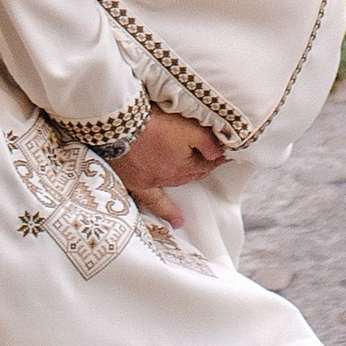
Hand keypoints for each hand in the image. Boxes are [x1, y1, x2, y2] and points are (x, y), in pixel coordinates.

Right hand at [106, 109, 225, 227]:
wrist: (121, 127)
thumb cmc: (154, 124)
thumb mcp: (188, 128)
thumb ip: (206, 142)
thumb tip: (218, 154)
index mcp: (185, 165)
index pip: (206, 164)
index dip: (216, 157)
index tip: (225, 153)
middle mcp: (170, 178)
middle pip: (191, 173)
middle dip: (201, 166)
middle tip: (209, 159)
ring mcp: (152, 182)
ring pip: (176, 184)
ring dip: (186, 179)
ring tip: (198, 178)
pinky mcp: (134, 182)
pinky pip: (153, 201)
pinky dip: (165, 211)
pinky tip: (176, 221)